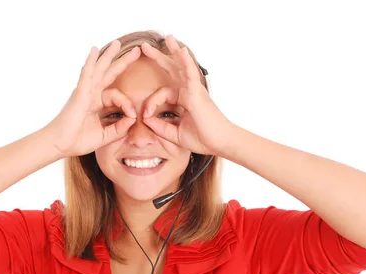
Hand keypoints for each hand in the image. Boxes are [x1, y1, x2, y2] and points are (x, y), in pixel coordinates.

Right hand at [48, 41, 140, 157]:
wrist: (59, 144)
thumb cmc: (77, 141)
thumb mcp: (104, 136)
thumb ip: (119, 129)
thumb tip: (132, 119)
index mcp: (96, 103)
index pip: (118, 96)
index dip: (128, 105)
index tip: (133, 116)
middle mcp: (91, 94)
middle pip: (109, 73)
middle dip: (122, 62)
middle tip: (137, 50)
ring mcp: (85, 92)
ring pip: (99, 69)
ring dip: (109, 55)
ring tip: (118, 43)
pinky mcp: (79, 93)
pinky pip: (87, 74)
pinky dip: (91, 62)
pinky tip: (95, 50)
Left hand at [140, 35, 233, 155]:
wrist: (220, 143)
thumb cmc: (203, 139)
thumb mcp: (175, 134)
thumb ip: (160, 127)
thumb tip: (145, 120)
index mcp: (184, 99)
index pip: (161, 93)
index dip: (150, 103)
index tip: (144, 116)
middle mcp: (189, 91)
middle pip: (172, 70)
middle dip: (159, 57)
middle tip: (145, 46)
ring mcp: (194, 90)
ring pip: (182, 66)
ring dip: (173, 51)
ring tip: (167, 37)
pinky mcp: (197, 93)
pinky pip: (190, 74)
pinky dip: (186, 62)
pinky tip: (181, 50)